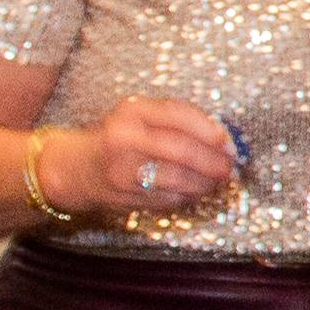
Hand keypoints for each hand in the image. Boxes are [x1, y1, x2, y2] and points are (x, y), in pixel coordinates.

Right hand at [68, 96, 240, 216]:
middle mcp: (125, 138)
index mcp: (132, 111)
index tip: (229, 141)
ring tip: (219, 179)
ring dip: (207, 182)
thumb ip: (178, 119)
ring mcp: (124, 170)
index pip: (178, 116)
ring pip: (178, 179)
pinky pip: (169, 198)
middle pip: (181, 150)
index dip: (210, 130)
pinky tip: (198, 190)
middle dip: (213, 161)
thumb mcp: (141, 116)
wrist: (78, 168)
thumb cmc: (120, 138)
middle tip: (232, 166)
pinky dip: (190, 195)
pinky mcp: (127, 197)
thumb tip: (223, 136)